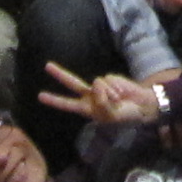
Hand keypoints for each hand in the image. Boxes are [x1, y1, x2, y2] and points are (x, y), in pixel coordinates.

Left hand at [39, 60, 162, 126]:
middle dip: (60, 74)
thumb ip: (101, 102)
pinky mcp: (110, 78)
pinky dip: (116, 87)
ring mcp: (99, 86)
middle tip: (47, 66)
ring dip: (110, 93)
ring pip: (98, 84)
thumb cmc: (124, 115)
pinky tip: (122, 92)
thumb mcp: (110, 115)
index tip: (40, 96)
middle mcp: (90, 95)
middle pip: (72, 83)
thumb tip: (96, 82)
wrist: (140, 106)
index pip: (67, 104)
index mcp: (87, 108)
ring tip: (119, 100)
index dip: (55, 100)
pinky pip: (109, 80)